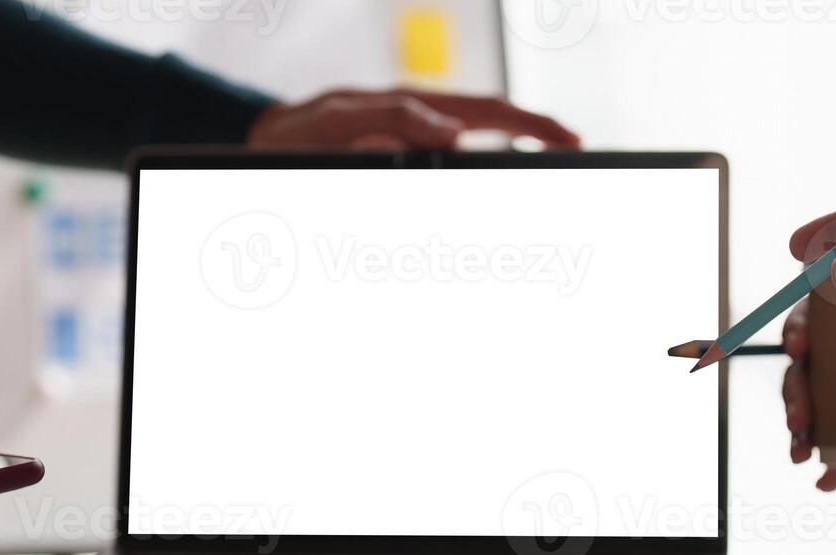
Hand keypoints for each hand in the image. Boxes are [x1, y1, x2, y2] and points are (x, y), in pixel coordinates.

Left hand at [247, 89, 578, 149]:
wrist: (260, 140)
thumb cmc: (290, 140)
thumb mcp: (327, 133)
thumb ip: (382, 129)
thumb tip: (451, 136)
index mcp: (400, 105)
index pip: (477, 111)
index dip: (526, 125)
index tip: (562, 142)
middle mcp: (410, 111)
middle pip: (487, 112)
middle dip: (535, 127)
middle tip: (575, 146)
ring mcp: (407, 126)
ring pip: (475, 128)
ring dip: (517, 139)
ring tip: (554, 154)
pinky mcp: (400, 144)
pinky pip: (452, 146)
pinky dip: (485, 151)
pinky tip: (505, 167)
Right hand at [781, 301, 835, 490]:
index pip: (823, 319)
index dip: (802, 328)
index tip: (799, 343)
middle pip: (806, 368)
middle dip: (794, 390)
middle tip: (799, 413)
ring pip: (810, 411)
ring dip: (799, 432)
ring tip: (802, 452)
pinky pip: (835, 456)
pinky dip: (829, 471)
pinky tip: (828, 482)